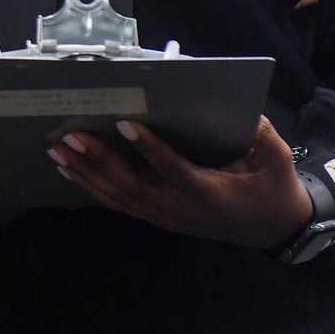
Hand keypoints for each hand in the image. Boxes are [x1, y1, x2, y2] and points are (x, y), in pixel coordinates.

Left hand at [49, 116, 312, 250]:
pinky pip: (121, 204)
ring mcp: (167, 217)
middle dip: (98, 161)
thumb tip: (234, 105)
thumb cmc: (273, 186)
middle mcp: (181, 209)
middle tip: (71, 136)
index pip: (172, 169)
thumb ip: (258, 131)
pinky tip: (72, 172)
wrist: (275, 228)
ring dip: (86, 175)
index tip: (124, 123)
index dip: (148, 148)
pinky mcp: (160, 217)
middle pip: (132, 187)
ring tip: (59, 151)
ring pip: (119, 199)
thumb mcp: (275, 156)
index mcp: (209, 191)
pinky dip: (93, 188)